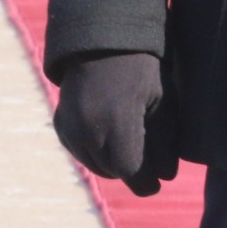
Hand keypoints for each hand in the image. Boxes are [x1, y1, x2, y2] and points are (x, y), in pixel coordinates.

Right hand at [51, 50, 175, 193]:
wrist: (101, 42)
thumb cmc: (142, 70)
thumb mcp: (163, 100)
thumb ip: (166, 141)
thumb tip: (166, 177)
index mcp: (118, 119)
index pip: (130, 171)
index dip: (146, 183)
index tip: (157, 185)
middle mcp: (88, 127)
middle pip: (113, 171)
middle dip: (132, 169)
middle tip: (148, 155)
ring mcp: (70, 127)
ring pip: (95, 166)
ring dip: (114, 163)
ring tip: (131, 141)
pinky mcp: (61, 125)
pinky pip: (81, 153)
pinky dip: (96, 152)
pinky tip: (110, 133)